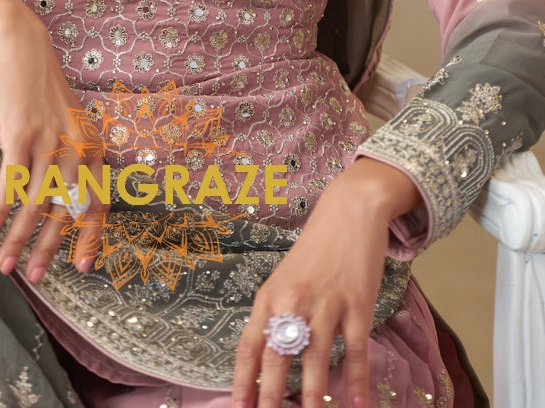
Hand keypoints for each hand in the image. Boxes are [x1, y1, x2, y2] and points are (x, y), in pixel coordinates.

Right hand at [0, 0, 106, 281]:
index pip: (96, 201)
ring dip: (17, 238)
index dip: (89, 237)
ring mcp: (49, 140)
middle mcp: (77, 145)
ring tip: (4, 264)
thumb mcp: (65, 117)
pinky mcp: (20, 134)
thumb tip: (61, 192)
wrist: (19, 41)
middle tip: (36, 277)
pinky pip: (10, 183)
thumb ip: (67, 152)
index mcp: (93, 143)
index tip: (81, 267)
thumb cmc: (38, 82)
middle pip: (65, 210)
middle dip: (49, 248)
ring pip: (35, 204)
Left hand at [231, 159, 419, 407]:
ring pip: (316, 360)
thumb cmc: (315, 248)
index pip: (250, 344)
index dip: (243, 379)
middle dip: (271, 396)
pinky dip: (356, 381)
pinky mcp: (357, 303)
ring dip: (313, 396)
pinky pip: (356, 350)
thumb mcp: (285, 278)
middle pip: (278, 357)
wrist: (349, 211)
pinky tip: (356, 405)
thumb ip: (276, 313)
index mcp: (270, 295)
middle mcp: (293, 301)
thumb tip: (268, 356)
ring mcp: (326, 303)